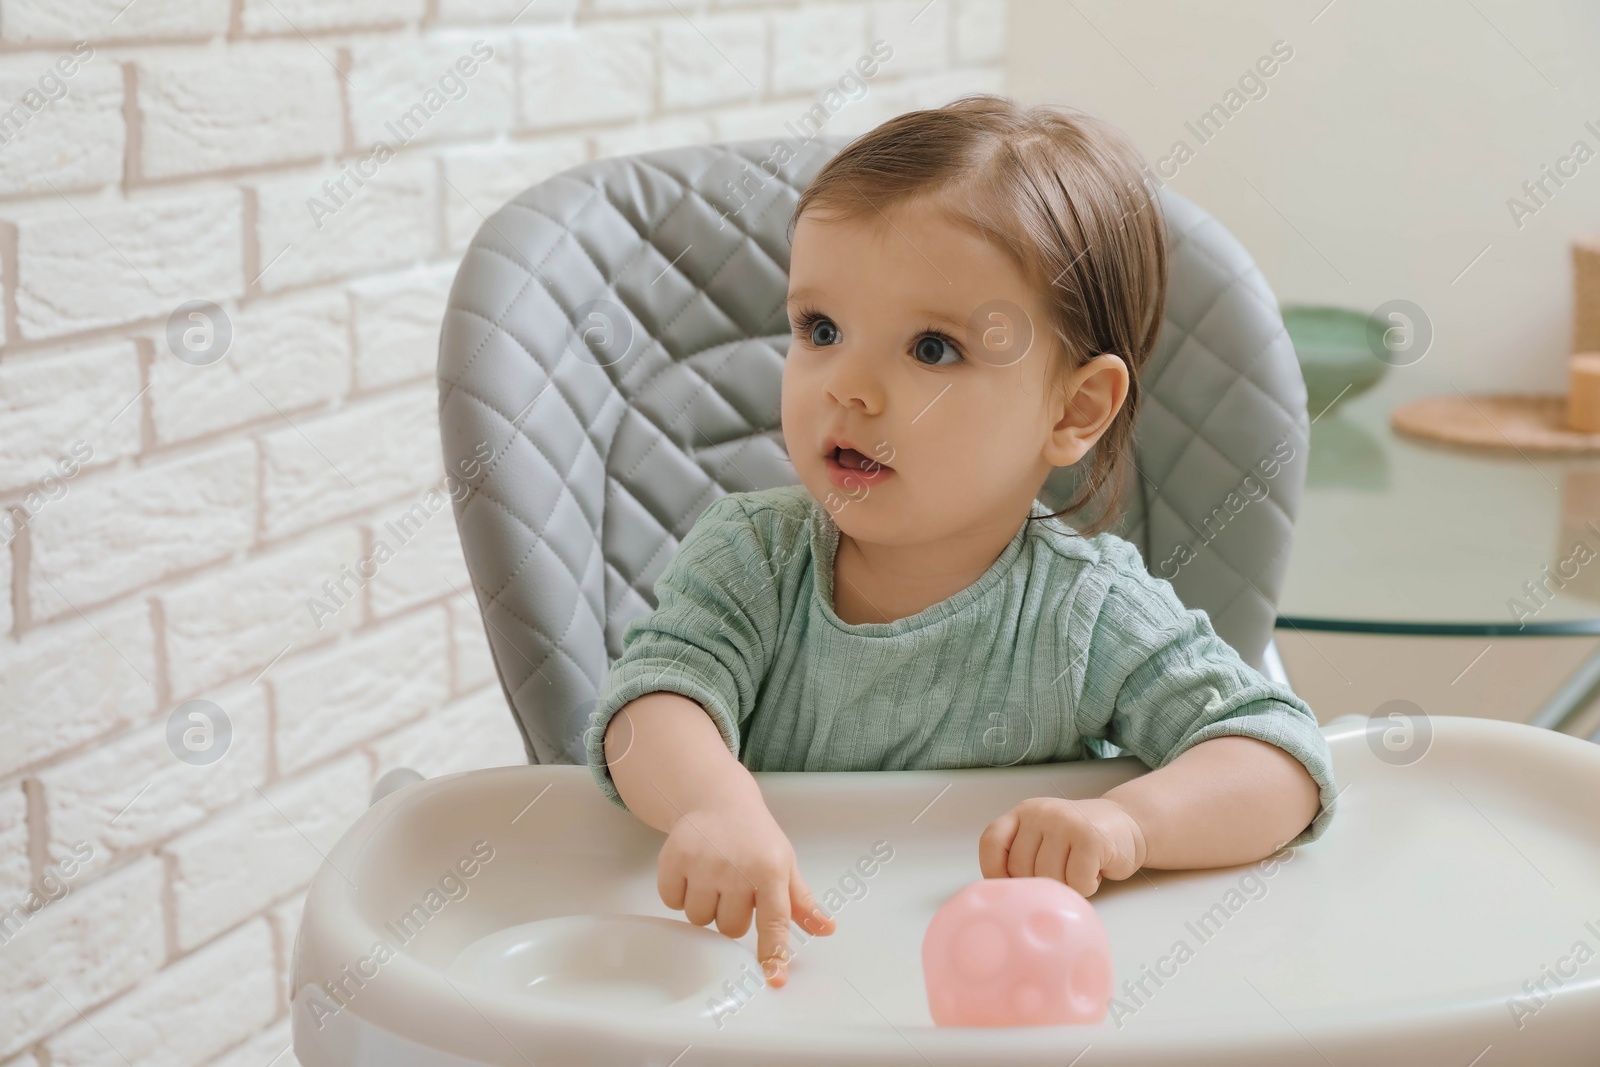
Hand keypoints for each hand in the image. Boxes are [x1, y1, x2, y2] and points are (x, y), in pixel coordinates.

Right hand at [657, 800, 835, 986]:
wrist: (718, 798)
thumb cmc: (756, 837)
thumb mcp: (784, 863)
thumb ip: (802, 902)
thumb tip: (827, 930)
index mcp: (770, 870)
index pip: (774, 920)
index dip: (773, 952)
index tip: (774, 978)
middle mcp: (737, 867)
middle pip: (729, 928)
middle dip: (731, 914)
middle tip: (735, 886)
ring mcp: (703, 863)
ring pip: (699, 919)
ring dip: (705, 905)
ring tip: (713, 876)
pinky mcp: (674, 858)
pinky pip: (672, 902)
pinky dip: (679, 893)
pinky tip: (691, 870)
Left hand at [977, 796, 1146, 896]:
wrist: (1127, 824)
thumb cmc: (1080, 841)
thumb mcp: (1044, 838)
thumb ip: (1021, 855)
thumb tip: (1004, 897)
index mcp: (1023, 813)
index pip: (991, 842)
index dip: (995, 871)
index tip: (1013, 888)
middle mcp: (1040, 813)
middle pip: (1020, 868)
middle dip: (1040, 885)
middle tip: (1062, 876)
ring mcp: (1065, 822)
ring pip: (1049, 879)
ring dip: (1067, 887)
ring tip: (1080, 871)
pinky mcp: (1090, 837)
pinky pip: (1077, 881)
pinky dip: (1087, 887)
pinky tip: (1095, 871)